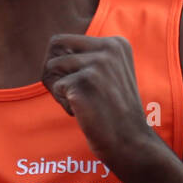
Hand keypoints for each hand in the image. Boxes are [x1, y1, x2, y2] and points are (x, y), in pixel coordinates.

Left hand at [41, 33, 154, 172]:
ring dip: (60, 88)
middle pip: (55, 47)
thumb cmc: (114, 111)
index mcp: (116, 43)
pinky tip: (84, 113)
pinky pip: (56, 87)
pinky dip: (64, 103)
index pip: (66, 40)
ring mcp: (97, 65)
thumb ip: (88, 57)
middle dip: (56, 70)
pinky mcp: (84, 82)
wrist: (130, 142)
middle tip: (72, 91)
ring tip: (82, 102)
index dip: (65, 64)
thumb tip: (53, 47)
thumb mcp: (110, 74)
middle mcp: (109, 48)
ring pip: (52, 66)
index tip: (83, 84)